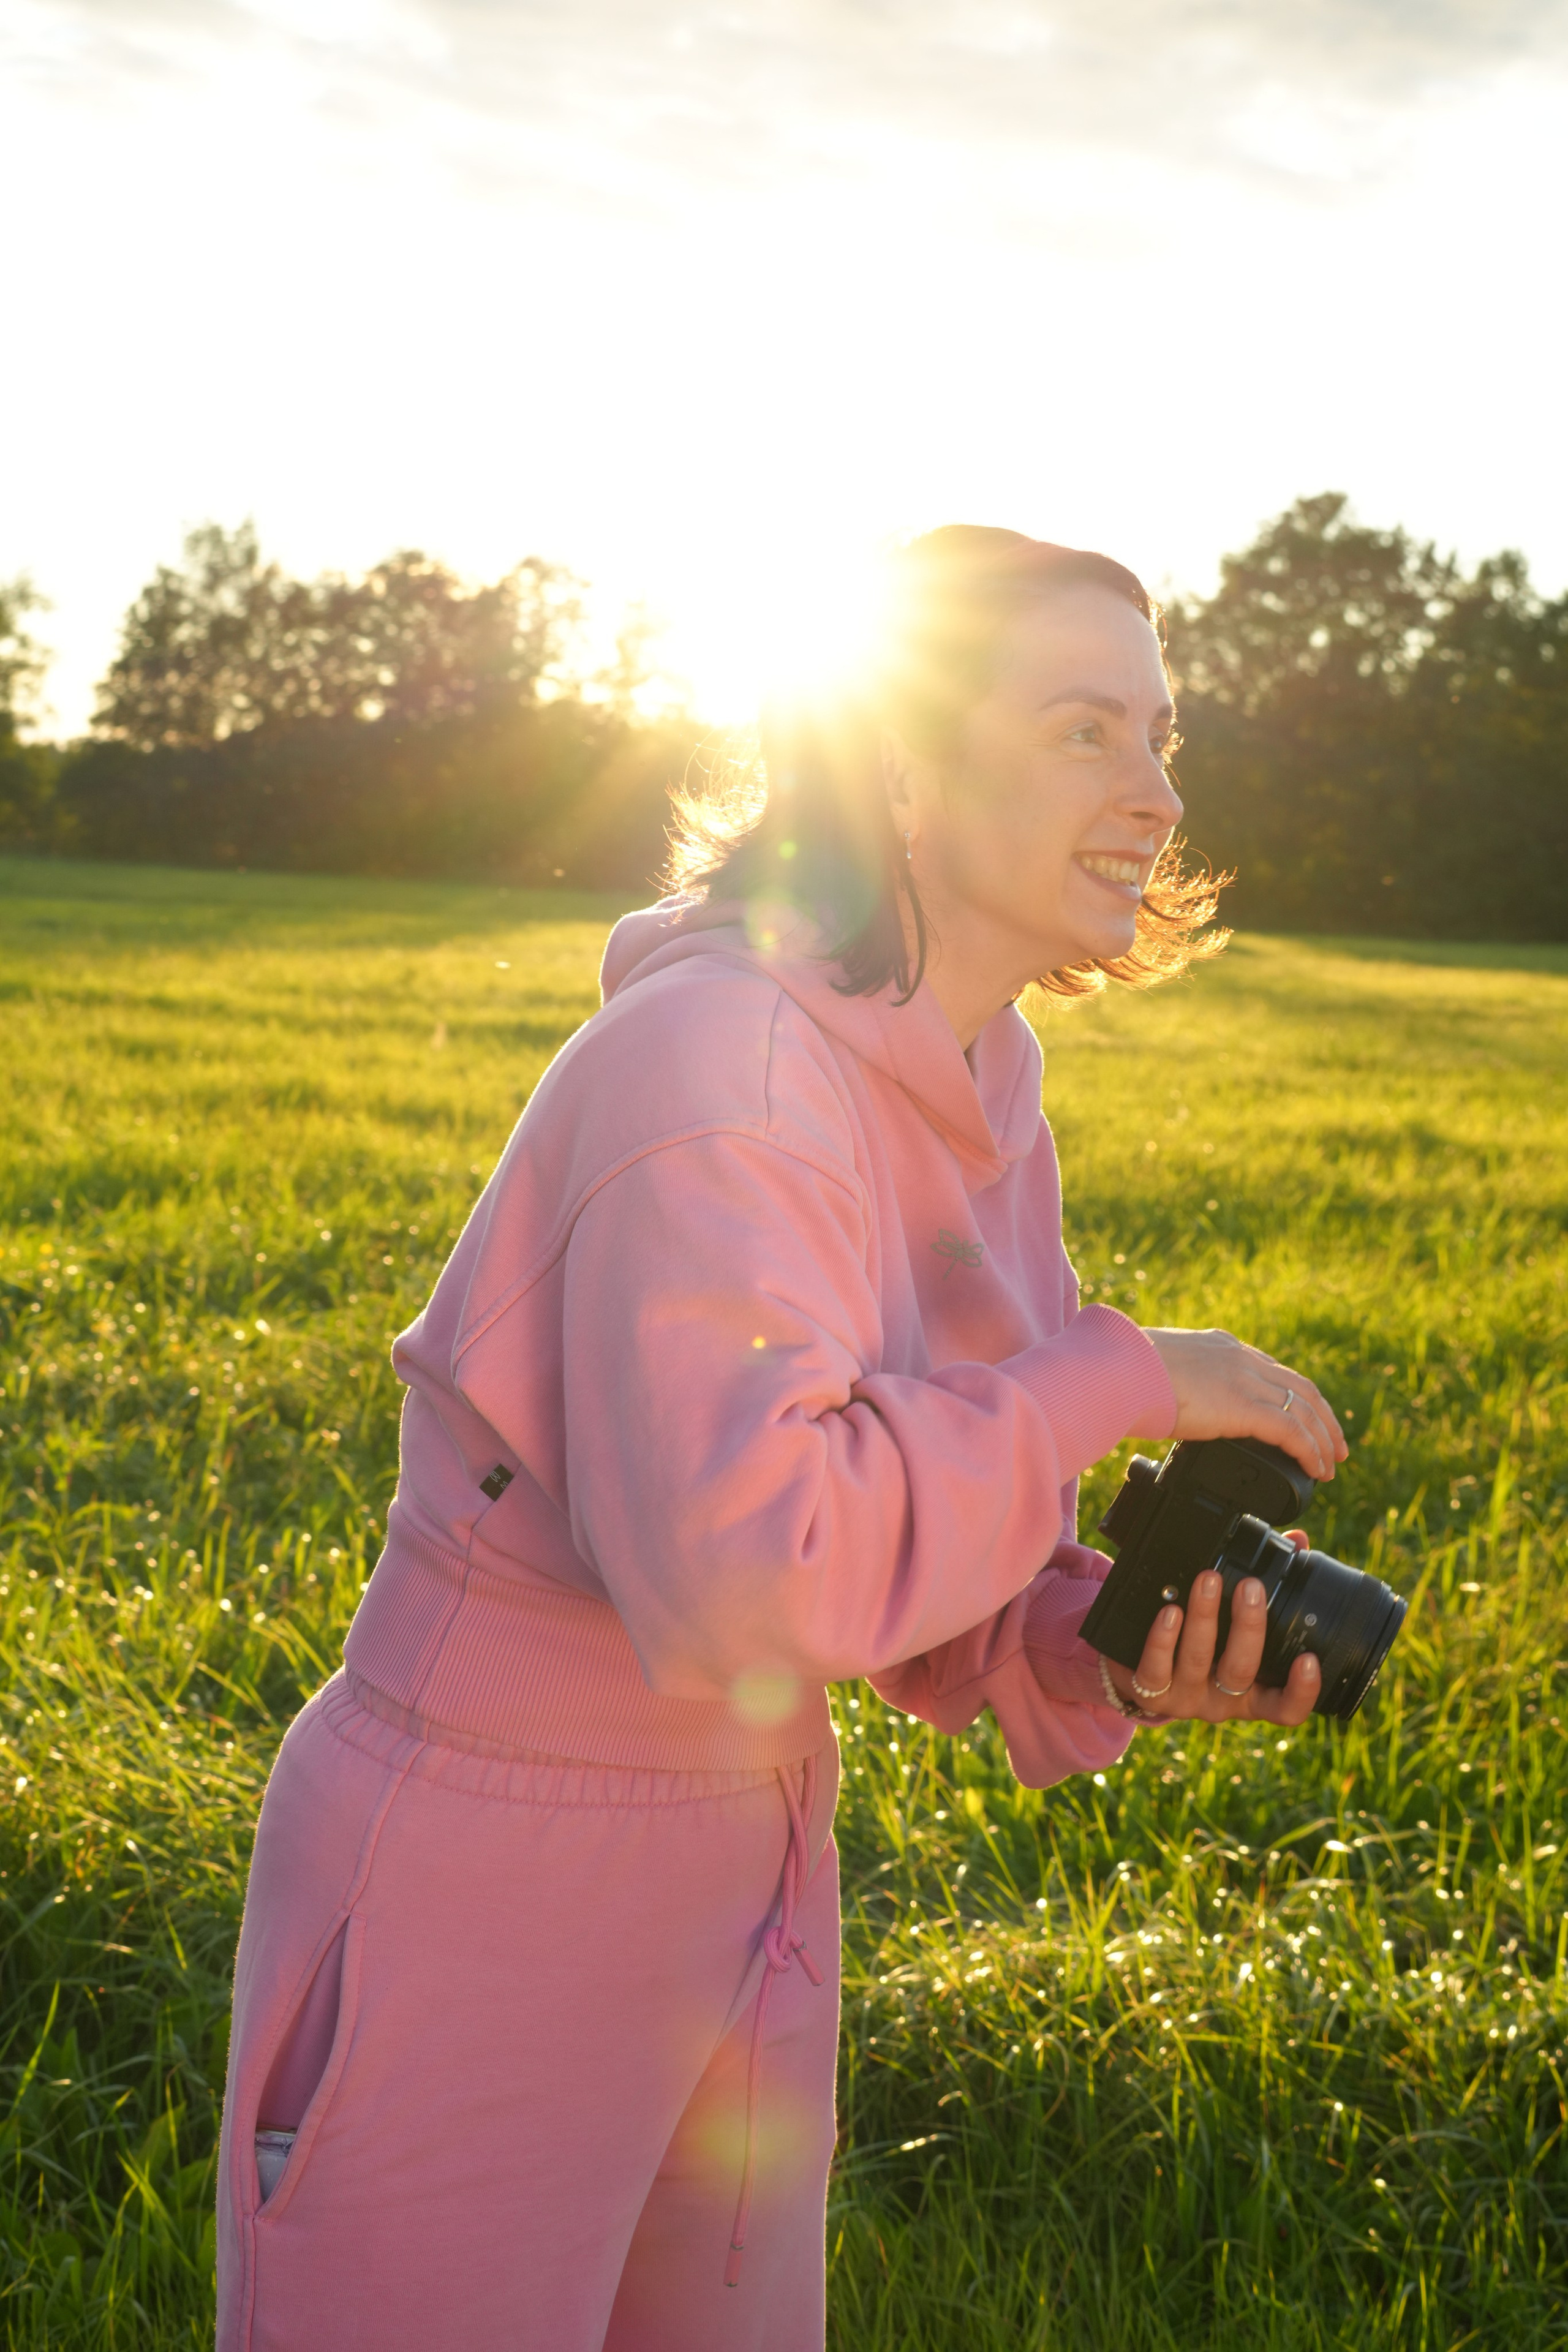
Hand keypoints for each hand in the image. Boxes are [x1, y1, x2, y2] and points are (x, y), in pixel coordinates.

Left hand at [1105, 1550, 1318, 1726]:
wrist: (1145, 1671)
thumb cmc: (1208, 1643)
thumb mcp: (1240, 1627)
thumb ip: (1272, 1586)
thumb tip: (1297, 1542)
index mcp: (1253, 1693)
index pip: (1286, 1708)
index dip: (1303, 1691)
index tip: (1309, 1658)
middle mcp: (1223, 1702)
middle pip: (1240, 1672)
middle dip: (1248, 1627)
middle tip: (1251, 1586)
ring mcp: (1186, 1699)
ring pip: (1197, 1663)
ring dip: (1204, 1618)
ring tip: (1207, 1580)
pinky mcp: (1150, 1694)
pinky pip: (1155, 1672)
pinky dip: (1162, 1641)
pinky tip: (1170, 1611)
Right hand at [1141, 1326, 1345, 1482]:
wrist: (1117, 1369)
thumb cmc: (1122, 1373)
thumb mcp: (1158, 1371)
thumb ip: (1174, 1384)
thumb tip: (1162, 1402)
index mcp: (1222, 1348)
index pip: (1272, 1370)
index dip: (1295, 1395)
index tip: (1305, 1416)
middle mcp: (1241, 1359)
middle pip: (1301, 1387)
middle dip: (1323, 1417)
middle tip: (1335, 1445)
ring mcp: (1244, 1380)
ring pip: (1304, 1409)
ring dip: (1324, 1438)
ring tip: (1331, 1464)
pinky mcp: (1243, 1406)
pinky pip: (1292, 1431)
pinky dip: (1310, 1451)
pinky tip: (1316, 1470)